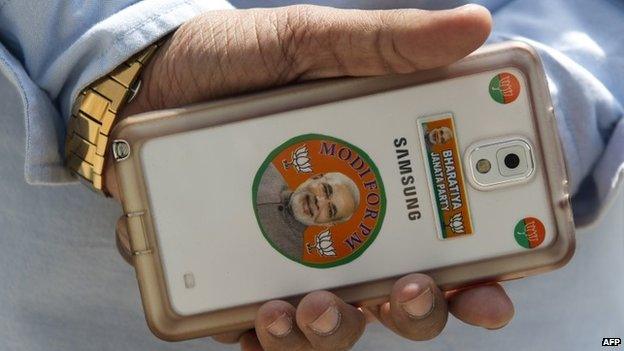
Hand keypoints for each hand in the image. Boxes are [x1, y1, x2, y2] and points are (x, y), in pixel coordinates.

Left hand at [109, 4, 513, 349]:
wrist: (141, 80)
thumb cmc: (233, 61)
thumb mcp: (308, 43)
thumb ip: (383, 43)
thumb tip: (472, 25)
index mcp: (374, 178)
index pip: (443, 239)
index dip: (477, 277)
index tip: (490, 294)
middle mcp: (339, 228)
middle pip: (396, 297)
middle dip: (412, 314)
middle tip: (404, 292)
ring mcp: (286, 258)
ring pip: (329, 326)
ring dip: (331, 333)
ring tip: (307, 307)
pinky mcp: (232, 276)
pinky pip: (255, 330)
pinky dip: (262, 338)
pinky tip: (254, 316)